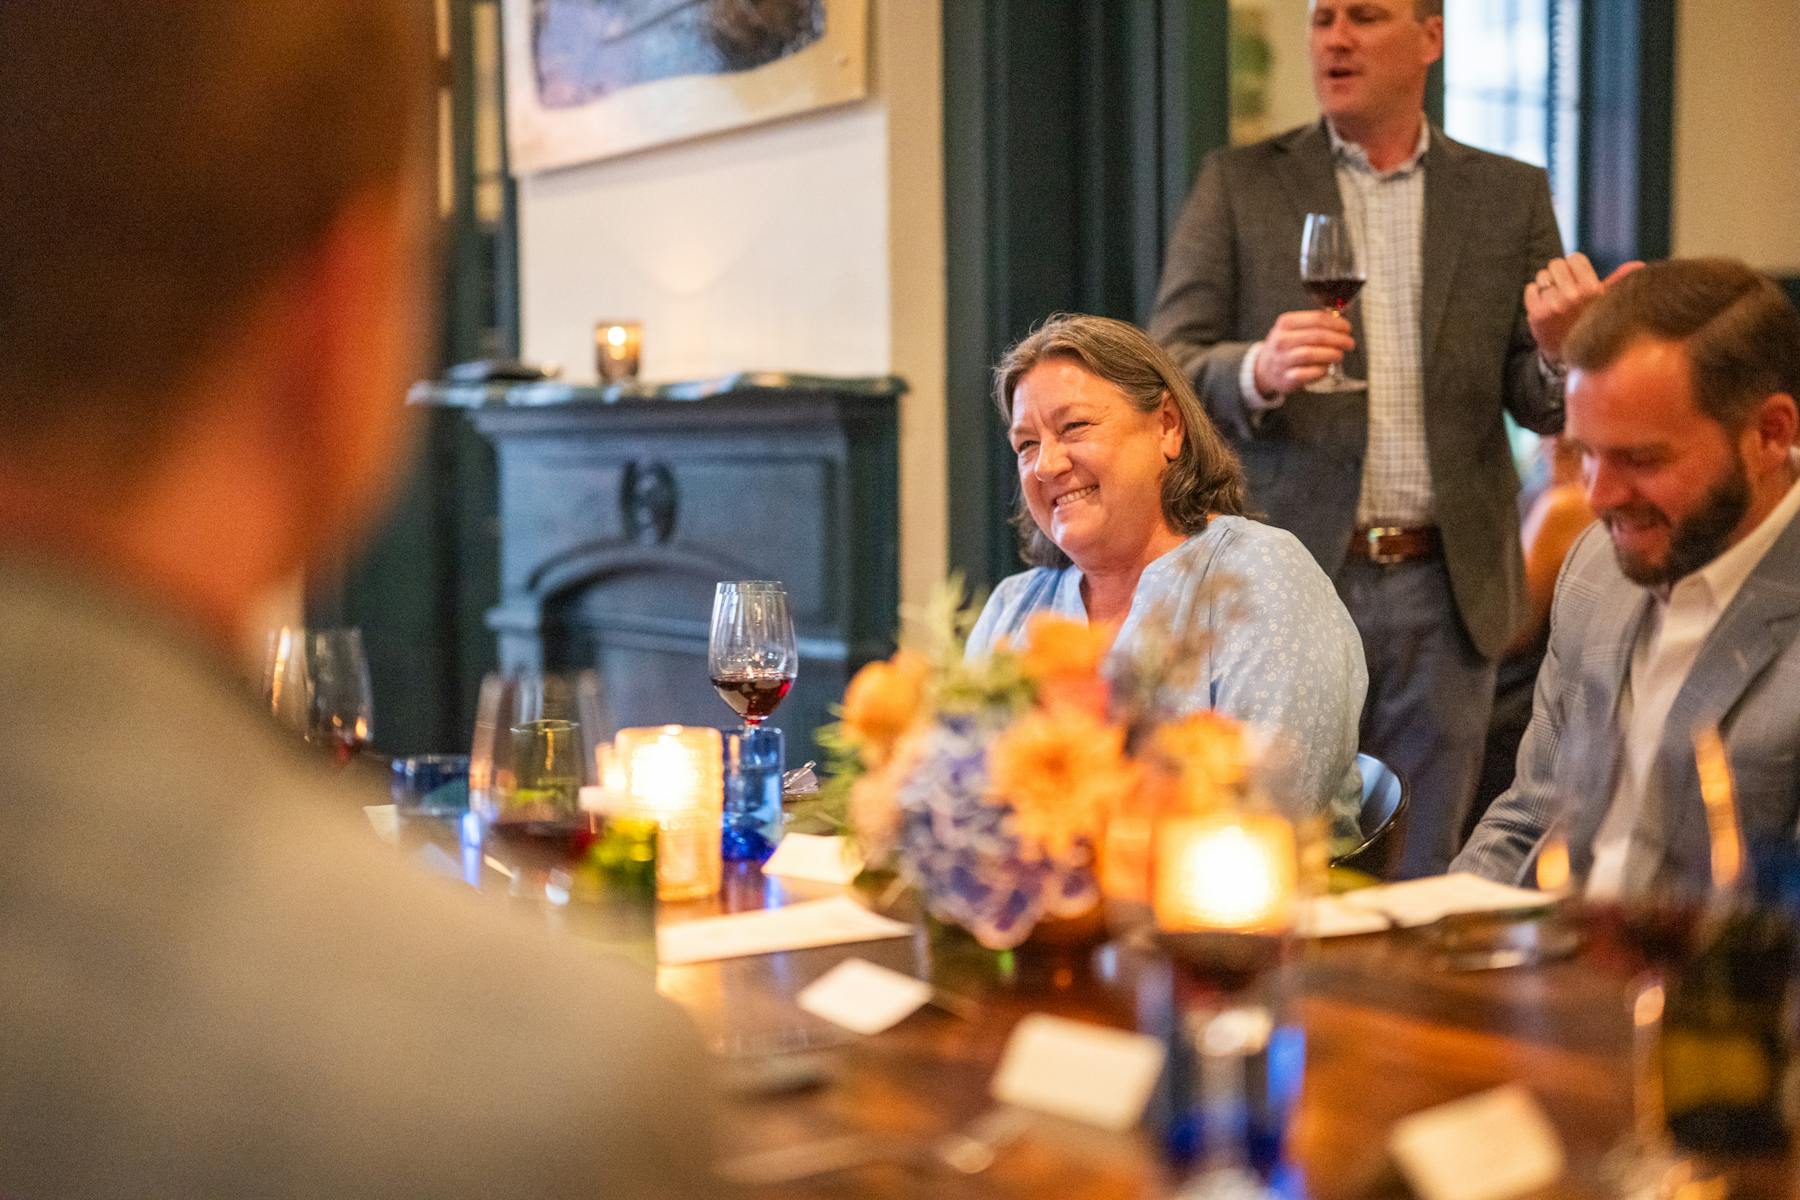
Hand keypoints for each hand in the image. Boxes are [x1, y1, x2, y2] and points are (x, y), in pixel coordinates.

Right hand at [1253, 309, 1355, 396]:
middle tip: (1349, 343)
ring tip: (1339, 355)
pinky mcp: (1286, 378)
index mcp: (1286, 323)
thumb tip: (1341, 322)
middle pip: (1317, 336)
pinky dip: (1321, 371)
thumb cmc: (1287, 347)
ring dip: (1331, 354)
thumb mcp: (1293, 329)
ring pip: (1312, 354)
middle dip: (1339, 339)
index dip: (1337, 324)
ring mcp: (1282, 360)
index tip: (1347, 328)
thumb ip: (1314, 324)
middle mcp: (1281, 340)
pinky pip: (1308, 373)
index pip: (1317, 319)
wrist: (1265, 369)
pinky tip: (1326, 369)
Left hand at [1525, 253, 1644, 365]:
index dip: (1573, 265)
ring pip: (1542, 276)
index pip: (1575, 258)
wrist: (1570, 352)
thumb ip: (1617, 281)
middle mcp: (1573, 296)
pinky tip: (1544, 306)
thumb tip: (1639, 265)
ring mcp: (1553, 305)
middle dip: (1558, 273)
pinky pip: (1530, 288)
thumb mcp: (1606, 301)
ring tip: (1555, 299)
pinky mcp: (1536, 314)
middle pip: (1556, 264)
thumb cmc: (1590, 320)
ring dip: (1546, 284)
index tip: (1575, 275)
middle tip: (1564, 287)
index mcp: (1593, 289)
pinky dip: (1535, 294)